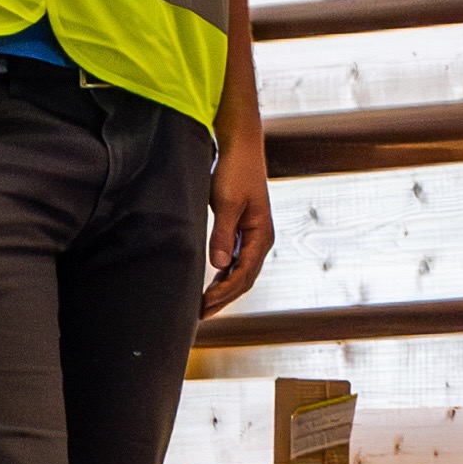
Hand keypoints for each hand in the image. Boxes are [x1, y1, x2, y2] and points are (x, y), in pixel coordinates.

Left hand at [201, 130, 273, 312]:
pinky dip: (224, 276)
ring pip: (240, 273)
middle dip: (224, 299)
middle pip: (244, 279)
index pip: (244, 274)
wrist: (241, 148)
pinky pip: (236, 261)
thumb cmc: (235, 171)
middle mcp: (261, 240)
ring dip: (224, 290)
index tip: (204, 304)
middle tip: (201, 315)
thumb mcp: (226, 202)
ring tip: (205, 307)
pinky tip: (212, 284)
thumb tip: (219, 265)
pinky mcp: (243, 231)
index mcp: (261, 235)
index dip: (224, 292)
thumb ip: (222, 234)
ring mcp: (253, 236)